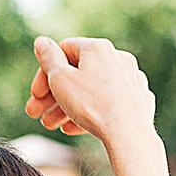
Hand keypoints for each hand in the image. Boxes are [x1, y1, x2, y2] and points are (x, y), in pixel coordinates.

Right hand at [26, 38, 156, 150]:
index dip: (45, 72)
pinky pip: (109, 103)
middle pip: (78, 73)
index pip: (64, 50)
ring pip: (93, 90)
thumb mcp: (60, 80)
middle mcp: (118, 58)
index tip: (36, 94)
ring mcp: (132, 80)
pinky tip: (74, 128)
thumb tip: (41, 42)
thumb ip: (48, 59)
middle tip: (36, 114)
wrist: (129, 134)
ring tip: (52, 124)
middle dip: (53, 95)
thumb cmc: (92, 105)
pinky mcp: (139, 100)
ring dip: (68, 106)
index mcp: (98, 48)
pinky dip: (91, 112)